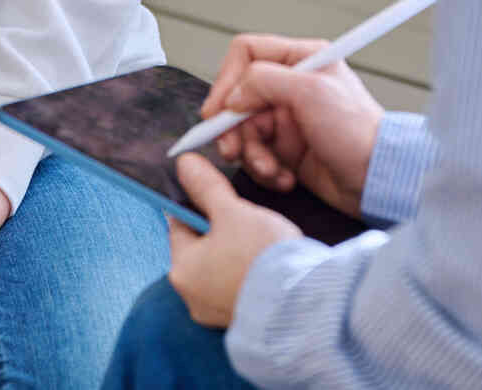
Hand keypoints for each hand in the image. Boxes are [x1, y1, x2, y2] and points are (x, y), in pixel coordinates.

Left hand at [166, 154, 301, 327]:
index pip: (180, 224)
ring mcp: (213, 312)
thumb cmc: (262, 254)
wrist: (301, 302)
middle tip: (244, 218)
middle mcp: (190, 296)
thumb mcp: (233, 211)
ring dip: (233, 252)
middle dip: (219, 230)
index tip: (220, 197)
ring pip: (218, 267)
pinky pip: (235, 287)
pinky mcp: (237, 320)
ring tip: (258, 240)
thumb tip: (183, 161)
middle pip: (199, 247)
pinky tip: (264, 263)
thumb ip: (207, 186)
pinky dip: (245, 274)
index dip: (200, 204)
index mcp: (180, 269)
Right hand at [204, 33, 385, 217]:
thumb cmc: (359, 132)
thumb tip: (233, 94)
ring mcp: (288, 119)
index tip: (219, 111)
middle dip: (233, 128)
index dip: (227, 81)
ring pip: (243, 131)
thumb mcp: (311, 93)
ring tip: (271, 168)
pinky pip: (256, 156)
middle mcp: (291, 86)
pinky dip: (264, 170)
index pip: (246, 54)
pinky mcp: (287, 149)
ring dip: (251, 154)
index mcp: (301, 59)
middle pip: (238, 98)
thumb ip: (265, 81)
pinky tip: (284, 177)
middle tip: (232, 148)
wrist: (378, 179)